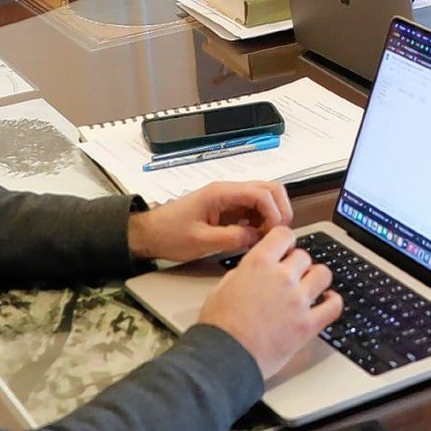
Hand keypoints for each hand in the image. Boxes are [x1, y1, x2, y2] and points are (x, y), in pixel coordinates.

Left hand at [126, 180, 291, 262]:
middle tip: (276, 233)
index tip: (274, 233)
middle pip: (269, 189)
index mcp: (221, 193)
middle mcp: (228, 191)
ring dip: (272, 215)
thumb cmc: (169, 234)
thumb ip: (231, 238)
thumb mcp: (200, 241)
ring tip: (265, 237)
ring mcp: (230, 198)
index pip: (261, 193)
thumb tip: (257, 238)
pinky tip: (255, 236)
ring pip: (264, 197)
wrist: (150, 233)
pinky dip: (262, 221)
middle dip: (280, 210)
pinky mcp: (228, 208)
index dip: (274, 212)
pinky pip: (254, 209)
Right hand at [197, 228, 340, 379]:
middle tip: (292, 276)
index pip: (284, 235)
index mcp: (258, 264)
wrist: (225, 357)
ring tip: (310, 287)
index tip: (285, 250)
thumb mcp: (220, 289)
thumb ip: (241, 275)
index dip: (286, 242)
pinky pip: (334, 306)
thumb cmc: (218, 327)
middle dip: (298, 265)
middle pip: (304, 256)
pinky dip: (333, 302)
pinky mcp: (308, 324)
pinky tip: (327, 302)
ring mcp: (298, 300)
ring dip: (316, 279)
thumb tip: (249, 273)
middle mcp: (281, 277)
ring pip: (323, 274)